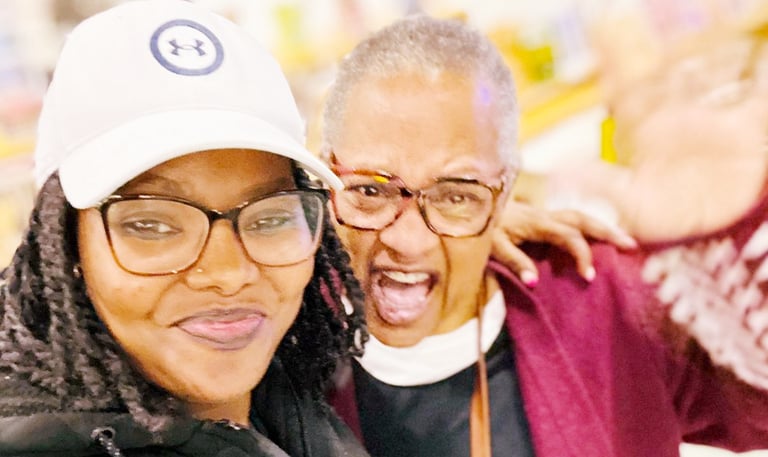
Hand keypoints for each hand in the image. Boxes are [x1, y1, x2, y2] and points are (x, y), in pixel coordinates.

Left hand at [492, 201, 636, 285]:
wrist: (469, 204)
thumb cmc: (481, 227)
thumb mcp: (492, 247)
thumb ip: (514, 262)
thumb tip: (534, 283)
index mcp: (535, 222)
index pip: (568, 236)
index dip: (582, 254)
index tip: (590, 276)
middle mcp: (545, 215)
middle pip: (583, 219)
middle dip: (608, 232)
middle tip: (631, 247)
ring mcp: (545, 214)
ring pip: (581, 216)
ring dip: (603, 227)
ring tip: (626, 241)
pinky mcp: (543, 217)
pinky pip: (573, 220)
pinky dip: (591, 227)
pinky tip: (603, 238)